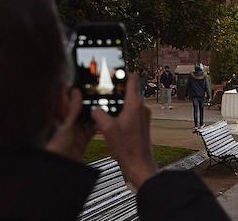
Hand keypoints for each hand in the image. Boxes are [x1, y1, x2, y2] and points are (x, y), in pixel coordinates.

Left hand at [45, 87, 95, 161]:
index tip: (77, 80)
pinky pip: (91, 130)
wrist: (60, 168)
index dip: (70, 90)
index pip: (65, 100)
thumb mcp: (66, 126)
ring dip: (93, 113)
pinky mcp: (82, 141)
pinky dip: (97, 125)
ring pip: (86, 119)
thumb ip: (72, 110)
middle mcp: (67, 124)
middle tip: (96, 91)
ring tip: (102, 103)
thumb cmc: (56, 148)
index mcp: (59, 118)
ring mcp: (75, 132)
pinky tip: (103, 120)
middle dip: (86, 101)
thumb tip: (75, 92)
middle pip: (78, 108)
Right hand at [92, 74, 157, 188]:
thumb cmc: (127, 148)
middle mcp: (142, 108)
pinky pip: (131, 113)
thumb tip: (94, 109)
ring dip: (118, 103)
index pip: (132, 79)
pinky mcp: (141, 125)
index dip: (121, 73)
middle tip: (104, 91)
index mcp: (135, 104)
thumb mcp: (107, 128)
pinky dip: (121, 113)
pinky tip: (111, 121)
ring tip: (105, 106)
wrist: (138, 165)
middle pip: (129, 90)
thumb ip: (98, 113)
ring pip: (129, 102)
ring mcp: (143, 117)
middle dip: (116, 90)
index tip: (112, 73)